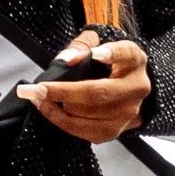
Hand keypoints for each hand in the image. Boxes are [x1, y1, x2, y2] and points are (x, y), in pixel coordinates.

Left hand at [20, 37, 150, 143]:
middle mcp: (136, 87)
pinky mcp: (114, 131)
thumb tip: (66, 59)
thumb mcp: (98, 45)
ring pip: (88, 114)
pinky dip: (61, 120)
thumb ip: (82, 45)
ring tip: (38, 97)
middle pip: (99, 92)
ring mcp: (127, 113)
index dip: (111, 53)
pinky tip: (48, 109)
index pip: (126, 54)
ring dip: (58, 108)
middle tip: (38, 88)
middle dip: (64, 91)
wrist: (126, 90)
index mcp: (134, 61)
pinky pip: (83, 130)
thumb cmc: (108, 65)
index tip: (95, 54)